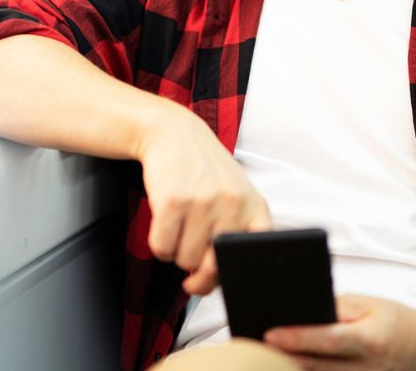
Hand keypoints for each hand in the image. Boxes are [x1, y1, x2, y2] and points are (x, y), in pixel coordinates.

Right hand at [133, 104, 270, 294]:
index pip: (254, 258)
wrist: (172, 134)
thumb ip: (236, 235)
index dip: (235, 275)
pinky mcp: (172, 200)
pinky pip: (161, 247)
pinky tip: (164, 226)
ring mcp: (202, 202)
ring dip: (176, 254)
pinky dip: (159, 245)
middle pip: (212, 267)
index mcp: (255, 208)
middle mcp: (232, 206)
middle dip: (197, 270)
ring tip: (178, 230)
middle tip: (191, 257)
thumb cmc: (203, 172)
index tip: (220, 278)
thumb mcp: (235, 196)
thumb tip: (213, 281)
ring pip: (184, 260)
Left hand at [264, 295, 415, 370]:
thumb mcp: (365, 304)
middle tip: (255, 346)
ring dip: (293, 368)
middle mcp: (368, 366)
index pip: (329, 340)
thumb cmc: (394, 320)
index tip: (270, 334)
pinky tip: (289, 363)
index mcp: (370, 339)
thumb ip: (333, 309)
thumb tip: (299, 311)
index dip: (298, 338)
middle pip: (319, 366)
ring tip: (264, 356)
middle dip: (285, 357)